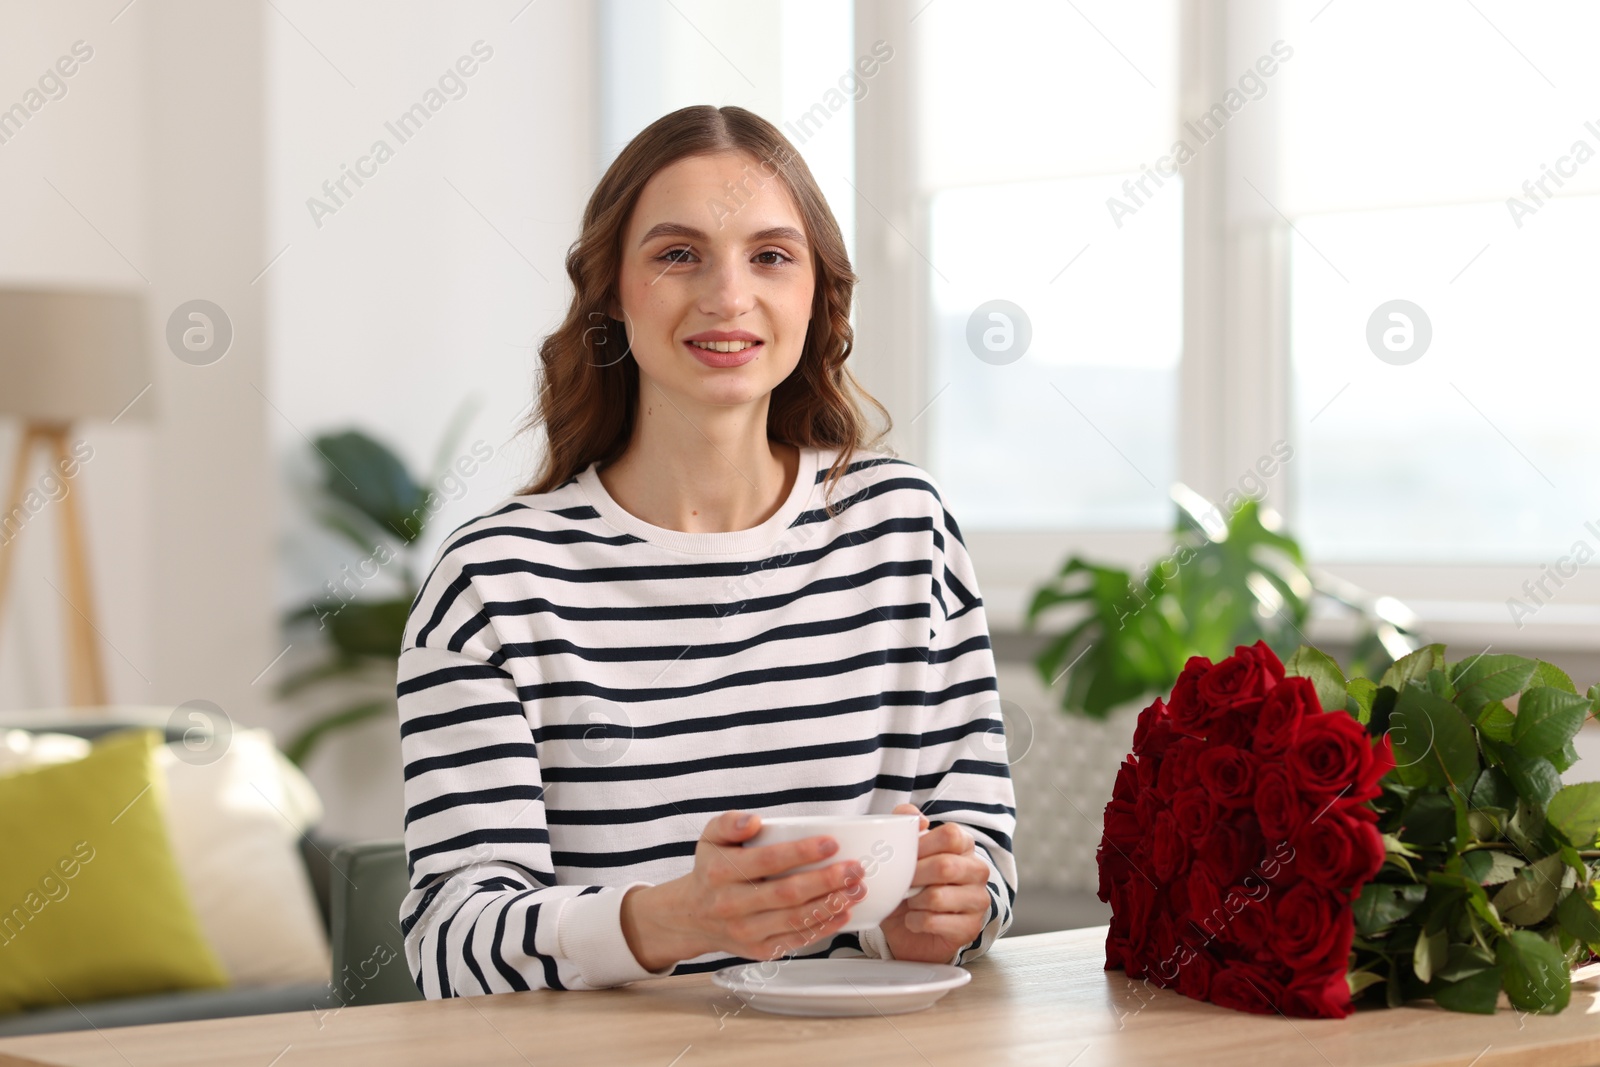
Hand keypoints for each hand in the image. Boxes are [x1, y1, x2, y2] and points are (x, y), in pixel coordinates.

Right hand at [620, 810, 863, 970]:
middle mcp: (731, 904)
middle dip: (826, 881)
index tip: (832, 842)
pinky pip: (795, 940)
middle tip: (855, 869)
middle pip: (787, 894)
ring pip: (794, 920)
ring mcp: (745, 931)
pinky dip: (823, 928)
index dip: (801, 852)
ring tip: (857, 890)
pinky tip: (843, 913)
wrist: (693, 917)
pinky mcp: (759, 950)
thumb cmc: (711, 869)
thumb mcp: (710, 838)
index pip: (767, 861)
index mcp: (721, 872)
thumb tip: (755, 821)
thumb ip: (729, 822)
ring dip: (831, 905)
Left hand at [877, 804, 991, 963]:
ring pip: (938, 896)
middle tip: (903, 883)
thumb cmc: (909, 885)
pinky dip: (915, 921)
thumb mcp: (902, 852)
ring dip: (913, 901)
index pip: (951, 834)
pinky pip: (934, 921)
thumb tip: (917, 818)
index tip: (906, 856)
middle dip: (914, 875)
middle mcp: (978, 870)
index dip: (922, 844)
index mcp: (964, 846)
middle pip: (944, 866)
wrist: (910, 928)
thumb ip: (905, 822)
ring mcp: (978, 900)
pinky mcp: (971, 927)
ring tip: (910, 902)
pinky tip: (914, 920)